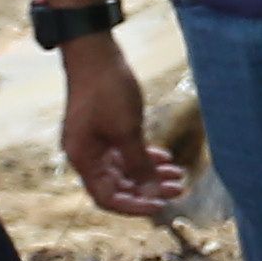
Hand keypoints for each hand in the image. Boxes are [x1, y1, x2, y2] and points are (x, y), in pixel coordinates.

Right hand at [54, 28, 188, 216]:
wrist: (96, 54)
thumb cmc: (107, 91)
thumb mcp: (127, 131)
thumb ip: (139, 163)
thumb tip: (151, 192)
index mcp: (83, 159)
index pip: (106, 197)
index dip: (133, 206)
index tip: (160, 206)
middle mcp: (85, 155)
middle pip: (117, 185)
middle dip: (148, 189)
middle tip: (179, 189)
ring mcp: (95, 142)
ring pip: (125, 169)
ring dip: (151, 173)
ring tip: (179, 175)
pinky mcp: (105, 130)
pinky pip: (125, 153)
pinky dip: (145, 157)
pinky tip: (166, 157)